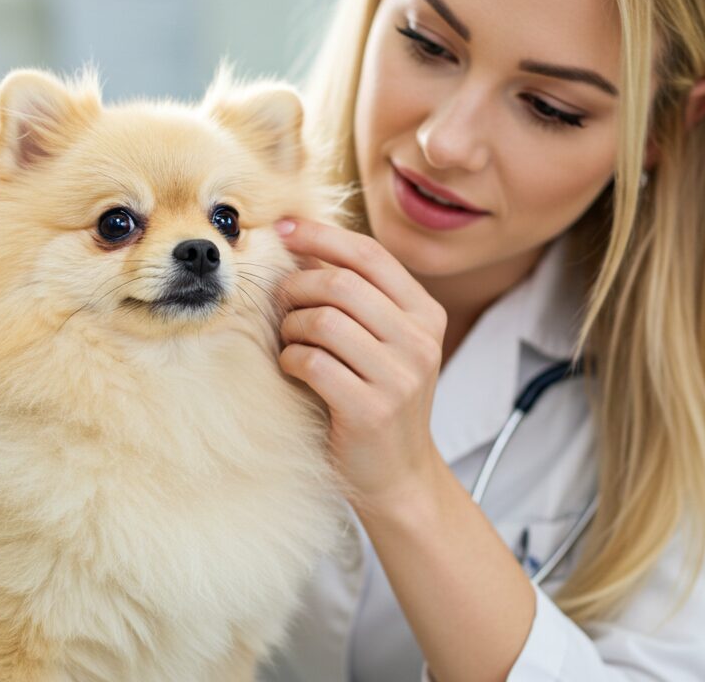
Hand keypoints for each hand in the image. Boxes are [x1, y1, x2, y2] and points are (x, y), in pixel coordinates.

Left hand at [273, 218, 448, 512]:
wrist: (398, 475)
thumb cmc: (377, 399)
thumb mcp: (382, 342)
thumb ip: (356, 298)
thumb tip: (301, 244)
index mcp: (425, 314)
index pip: (370, 255)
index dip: (322, 236)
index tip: (283, 229)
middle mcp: (419, 340)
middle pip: (341, 284)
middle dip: (297, 287)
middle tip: (280, 304)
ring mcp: (399, 376)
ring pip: (323, 321)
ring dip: (291, 327)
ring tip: (290, 342)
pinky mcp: (371, 409)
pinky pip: (312, 361)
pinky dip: (290, 360)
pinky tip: (292, 369)